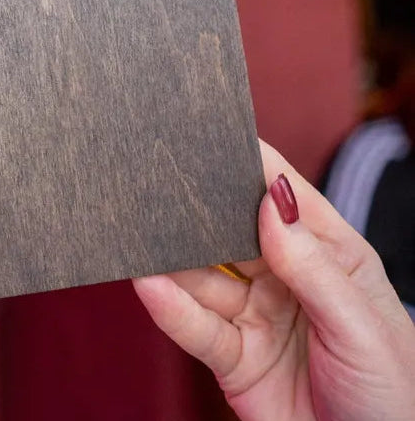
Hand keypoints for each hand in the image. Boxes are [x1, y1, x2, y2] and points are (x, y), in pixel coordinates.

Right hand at [133, 139, 414, 420]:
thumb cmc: (396, 400)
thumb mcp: (364, 329)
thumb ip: (313, 267)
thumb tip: (269, 201)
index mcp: (332, 257)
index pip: (283, 197)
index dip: (250, 165)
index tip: (210, 135)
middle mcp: (288, 279)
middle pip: (232, 231)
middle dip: (197, 207)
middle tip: (157, 179)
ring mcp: (257, 317)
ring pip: (204, 276)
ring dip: (172, 256)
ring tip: (139, 231)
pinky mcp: (234, 360)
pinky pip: (196, 328)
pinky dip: (169, 307)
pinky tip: (148, 283)